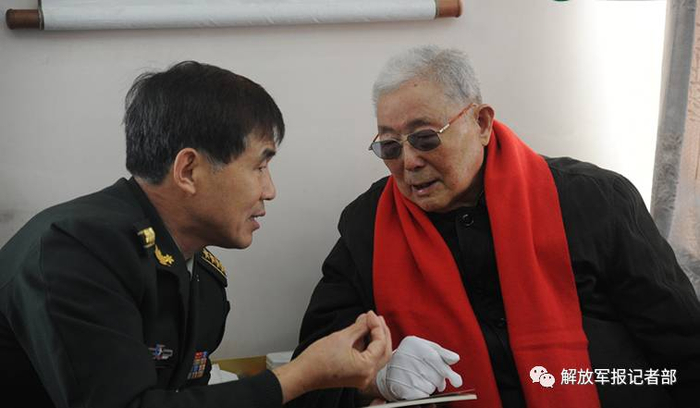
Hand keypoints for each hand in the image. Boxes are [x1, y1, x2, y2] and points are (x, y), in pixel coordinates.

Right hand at [274, 311, 391, 402]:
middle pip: (384, 351)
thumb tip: (367, 318)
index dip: (377, 325)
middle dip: (382, 332)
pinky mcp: (356, 375)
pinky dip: (369, 346)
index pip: (380, 343)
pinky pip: (369, 360)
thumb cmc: (317, 360)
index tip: (370, 314)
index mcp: (366, 368)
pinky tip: (364, 333)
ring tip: (370, 323)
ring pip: (378, 356)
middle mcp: (367, 376)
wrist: (303, 374)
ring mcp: (362, 377)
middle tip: (375, 318)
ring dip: (376, 339)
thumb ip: (359, 327)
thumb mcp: (341, 337)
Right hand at [376, 336, 462, 400]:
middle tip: (432, 377)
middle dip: (439, 380)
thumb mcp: (425, 349)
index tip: (457, 382)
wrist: (388, 371)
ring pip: (430, 387)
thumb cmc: (412, 358)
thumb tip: (456, 359)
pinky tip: (416, 387)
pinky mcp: (401, 387)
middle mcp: (406, 356)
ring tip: (420, 379)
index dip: (447, 371)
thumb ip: (441, 353)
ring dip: (430, 386)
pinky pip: (422, 395)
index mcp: (413, 344)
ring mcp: (402, 373)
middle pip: (435, 376)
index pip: (435, 359)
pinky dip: (423, 394)